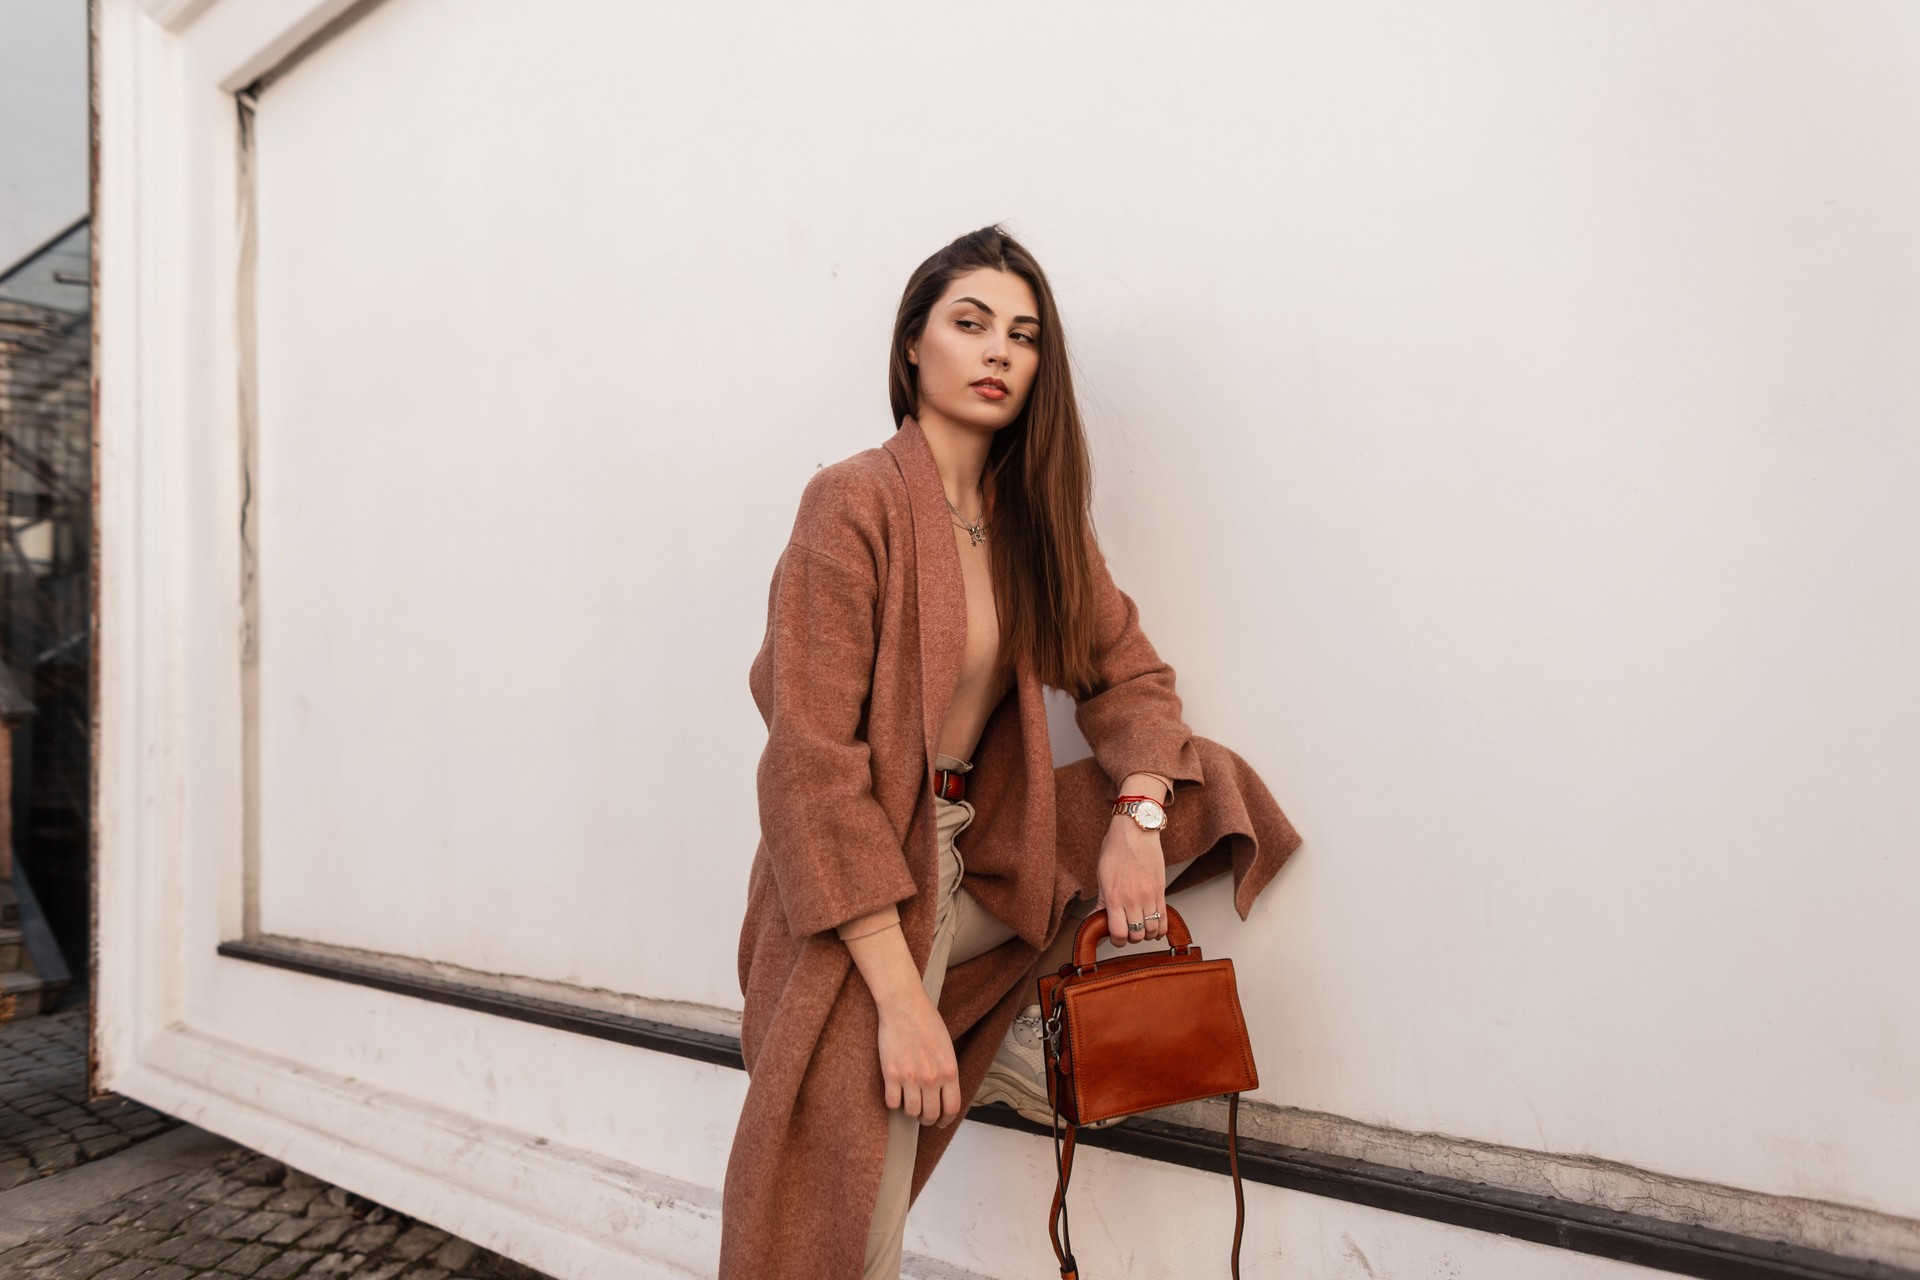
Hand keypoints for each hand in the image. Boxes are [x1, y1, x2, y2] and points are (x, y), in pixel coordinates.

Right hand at [874, 988, 962, 1128]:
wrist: (904, 1006)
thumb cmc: (926, 1021)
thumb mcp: (947, 1048)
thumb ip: (947, 1071)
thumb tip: (944, 1092)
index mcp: (949, 1071)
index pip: (952, 1108)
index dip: (946, 1120)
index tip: (941, 1122)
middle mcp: (931, 1079)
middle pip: (930, 1114)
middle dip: (927, 1119)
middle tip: (923, 1116)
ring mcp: (910, 1078)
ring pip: (911, 1112)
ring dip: (910, 1112)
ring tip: (909, 1103)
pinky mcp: (891, 1075)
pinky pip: (892, 1102)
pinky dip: (893, 1103)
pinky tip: (895, 1094)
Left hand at [1094, 814, 1168, 945]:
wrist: (1136, 831)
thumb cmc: (1116, 850)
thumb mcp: (1102, 877)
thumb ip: (1100, 903)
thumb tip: (1091, 921)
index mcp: (1114, 897)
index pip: (1119, 933)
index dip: (1117, 941)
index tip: (1115, 937)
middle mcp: (1133, 900)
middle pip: (1136, 935)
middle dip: (1130, 938)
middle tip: (1127, 931)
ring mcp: (1149, 896)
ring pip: (1151, 930)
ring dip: (1145, 934)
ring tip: (1140, 928)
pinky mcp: (1161, 891)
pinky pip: (1164, 918)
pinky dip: (1160, 928)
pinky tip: (1154, 927)